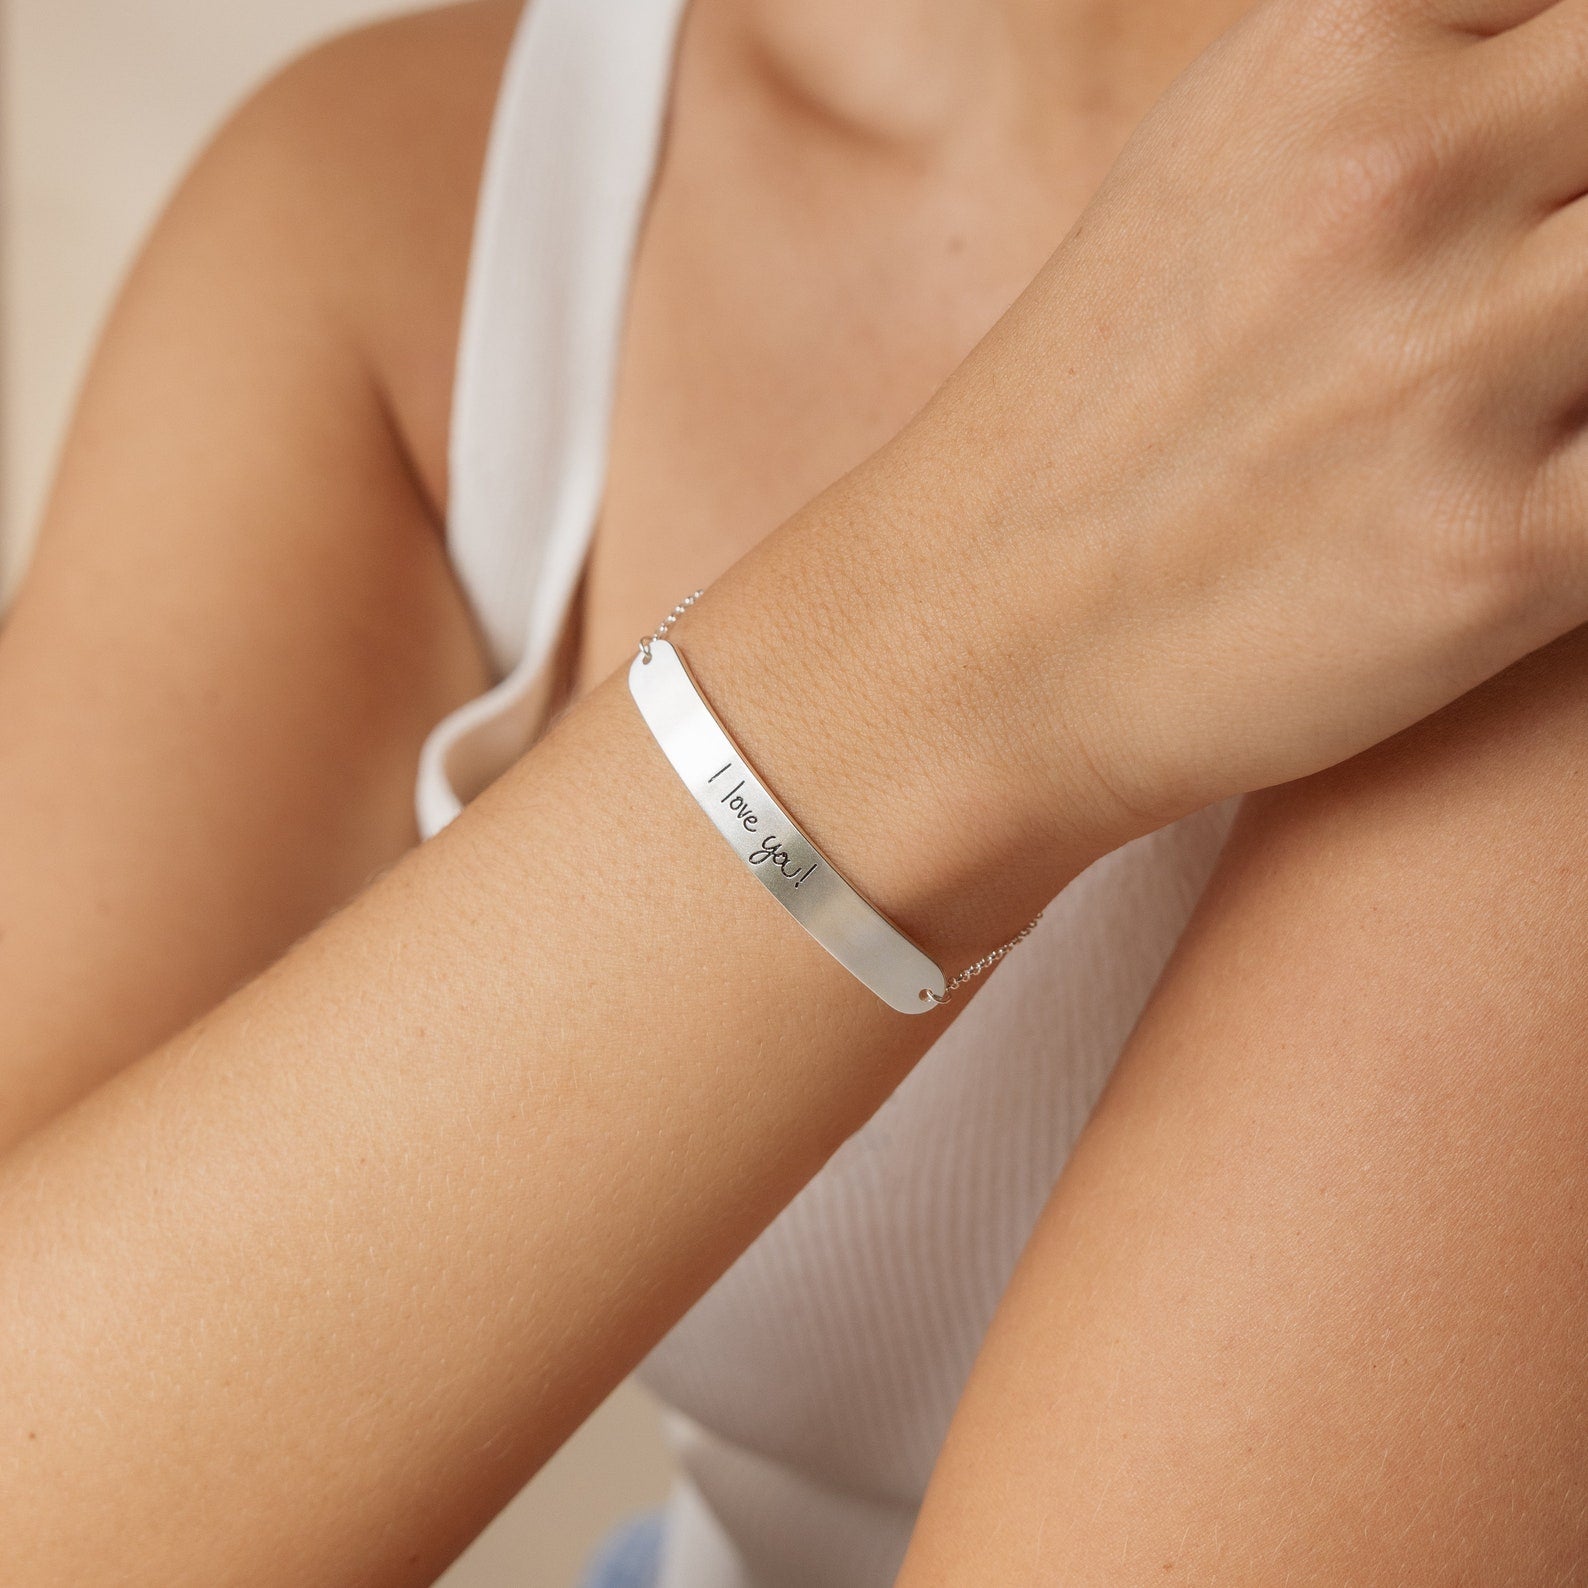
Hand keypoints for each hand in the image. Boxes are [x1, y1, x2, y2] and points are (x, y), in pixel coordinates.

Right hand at [852, 0, 1587, 853]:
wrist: (977, 641)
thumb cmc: (1093, 420)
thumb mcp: (1217, 163)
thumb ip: (1400, 77)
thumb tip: (1539, 71)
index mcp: (1336, 44)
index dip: (1585, 105)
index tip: (1553, 185)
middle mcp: (1405, 178)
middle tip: (1546, 291)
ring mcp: (1456, 364)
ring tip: (1541, 398)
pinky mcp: (1502, 551)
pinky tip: (1552, 488)